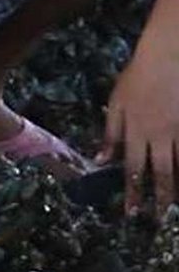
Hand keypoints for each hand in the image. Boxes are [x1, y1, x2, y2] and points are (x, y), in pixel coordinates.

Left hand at [97, 45, 178, 216]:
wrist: (169, 54)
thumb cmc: (138, 77)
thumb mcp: (115, 105)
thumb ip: (110, 134)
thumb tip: (100, 160)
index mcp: (137, 133)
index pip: (133, 169)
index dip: (133, 192)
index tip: (132, 212)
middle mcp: (161, 135)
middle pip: (162, 172)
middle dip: (161, 197)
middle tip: (161, 218)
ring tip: (177, 204)